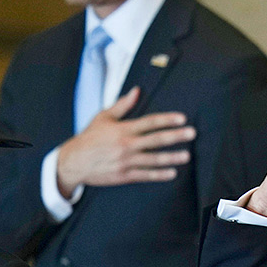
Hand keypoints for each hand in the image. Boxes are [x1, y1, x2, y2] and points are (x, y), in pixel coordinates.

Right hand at [56, 87, 194, 196]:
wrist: (74, 161)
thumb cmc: (90, 138)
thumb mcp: (104, 117)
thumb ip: (122, 105)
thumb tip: (137, 91)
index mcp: (123, 129)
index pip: (149, 122)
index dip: (167, 119)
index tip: (182, 118)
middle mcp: (126, 144)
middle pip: (156, 139)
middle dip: (175, 136)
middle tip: (192, 133)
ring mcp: (126, 161)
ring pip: (153, 159)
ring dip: (171, 157)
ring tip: (187, 155)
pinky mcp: (124, 175)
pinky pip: (145, 175)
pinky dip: (159, 175)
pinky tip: (172, 173)